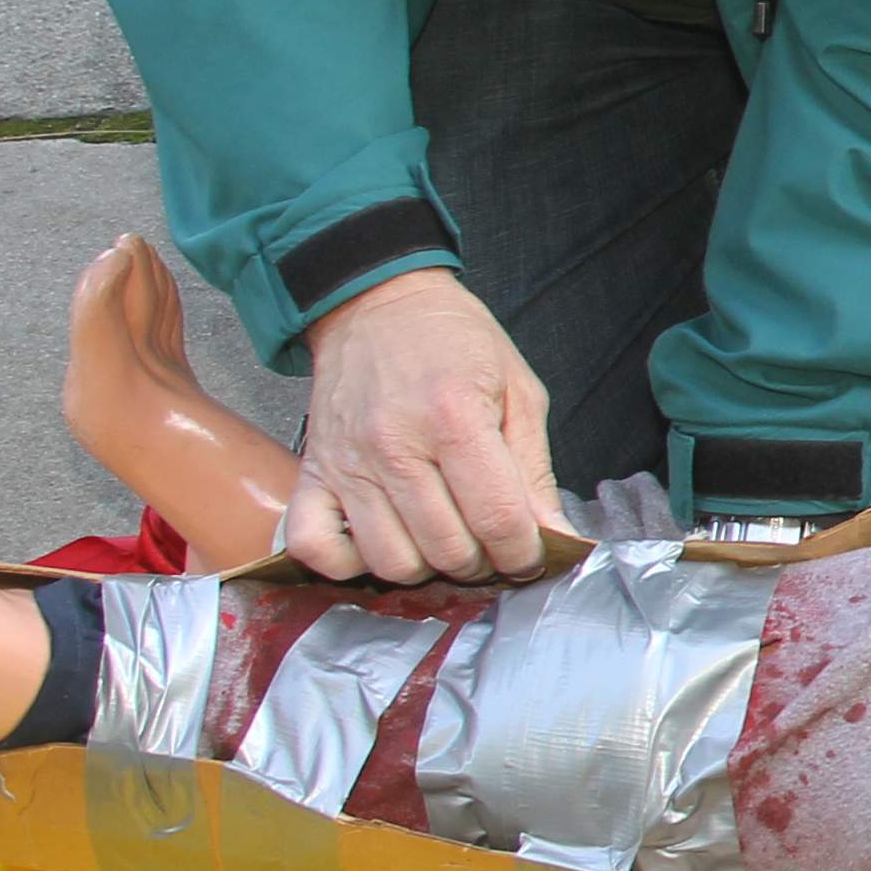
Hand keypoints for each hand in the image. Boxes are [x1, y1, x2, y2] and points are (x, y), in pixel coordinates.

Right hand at [285, 269, 563, 584]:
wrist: (376, 303)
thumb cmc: (453, 341)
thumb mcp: (517, 389)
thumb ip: (535, 471)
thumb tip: (558, 539)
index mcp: (454, 416)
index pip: (498, 520)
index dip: (525, 552)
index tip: (530, 551)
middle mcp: (395, 444)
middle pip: (447, 550)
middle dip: (482, 561)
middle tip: (489, 541)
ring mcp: (348, 464)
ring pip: (391, 562)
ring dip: (426, 566)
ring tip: (442, 538)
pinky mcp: (313, 474)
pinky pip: (316, 548)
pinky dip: (348, 563)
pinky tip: (382, 540)